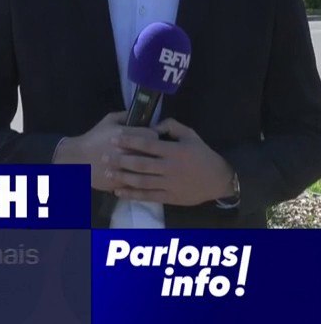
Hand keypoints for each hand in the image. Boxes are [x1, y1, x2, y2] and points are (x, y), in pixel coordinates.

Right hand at [55, 112, 161, 191]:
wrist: (78, 159)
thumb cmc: (94, 138)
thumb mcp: (108, 121)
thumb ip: (125, 115)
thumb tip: (142, 114)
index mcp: (124, 135)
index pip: (153, 135)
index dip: (153, 136)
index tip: (149, 138)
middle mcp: (127, 151)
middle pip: (154, 152)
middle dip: (153, 151)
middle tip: (148, 151)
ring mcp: (125, 168)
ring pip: (150, 169)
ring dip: (150, 167)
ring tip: (146, 164)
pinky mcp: (123, 182)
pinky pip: (141, 181)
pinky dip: (142, 179)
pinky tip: (139, 175)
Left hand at [106, 118, 236, 205]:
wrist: (219, 180)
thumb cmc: (202, 155)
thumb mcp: (191, 135)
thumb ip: (171, 126)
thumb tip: (150, 126)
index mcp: (175, 151)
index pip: (148, 145)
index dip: (129, 141)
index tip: (113, 139)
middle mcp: (171, 168)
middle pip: (141, 164)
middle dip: (120, 160)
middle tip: (103, 157)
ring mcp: (170, 184)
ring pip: (142, 182)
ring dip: (123, 178)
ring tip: (107, 173)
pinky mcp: (171, 198)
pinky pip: (149, 196)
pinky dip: (132, 195)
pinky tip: (118, 192)